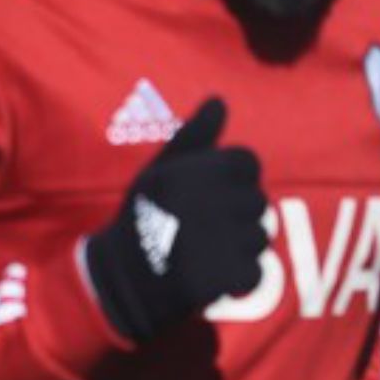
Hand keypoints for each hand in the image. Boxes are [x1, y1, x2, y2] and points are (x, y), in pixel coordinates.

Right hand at [83, 98, 267, 340]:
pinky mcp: (225, 276)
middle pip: (258, 202)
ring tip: (201, 253)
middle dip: (236, 216)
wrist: (120, 278)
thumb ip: (195, 134)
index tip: (207, 196)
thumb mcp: (161, 169)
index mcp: (202, 169)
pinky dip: (237, 279)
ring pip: (260, 238)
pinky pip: (254, 273)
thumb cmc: (143, 217)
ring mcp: (223, 239)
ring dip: (238, 249)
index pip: (248, 163)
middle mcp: (216, 200)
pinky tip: (208, 276)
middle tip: (200, 229)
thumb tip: (219, 100)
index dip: (232, 180)